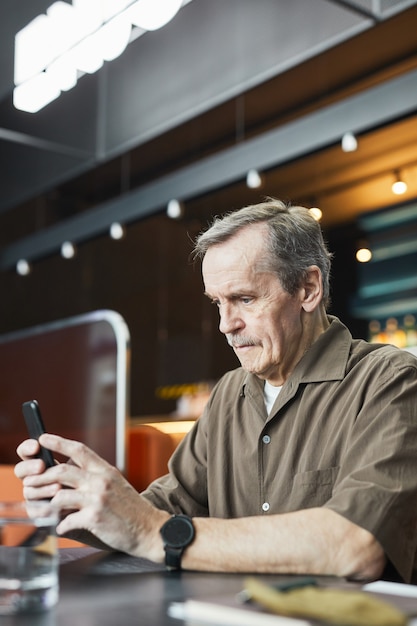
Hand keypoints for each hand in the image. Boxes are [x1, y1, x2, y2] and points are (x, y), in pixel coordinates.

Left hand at [16, 434, 168, 559]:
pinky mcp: (95, 517)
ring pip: (60, 496)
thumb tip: (71, 474)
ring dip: (47, 504)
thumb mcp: (116, 484)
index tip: (42, 438)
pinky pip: (67, 520)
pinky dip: (61, 525)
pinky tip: (60, 527)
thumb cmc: (131, 509)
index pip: (79, 450)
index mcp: (105, 470)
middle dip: (42, 477)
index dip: (58, 442)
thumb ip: (96, 477)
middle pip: (62, 471)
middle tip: (31, 482)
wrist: (149, 529)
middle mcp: (101, 480)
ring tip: (43, 510)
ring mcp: (98, 498)